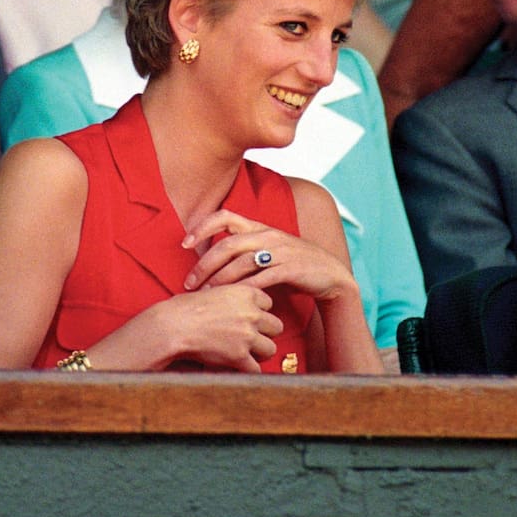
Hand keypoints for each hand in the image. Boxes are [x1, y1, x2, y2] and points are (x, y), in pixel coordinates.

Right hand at [156, 281, 284, 372]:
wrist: (173, 326)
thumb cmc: (185, 308)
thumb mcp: (214, 290)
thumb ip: (233, 297)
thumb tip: (238, 304)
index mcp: (246, 293)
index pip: (269, 303)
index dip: (259, 312)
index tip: (250, 318)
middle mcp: (252, 313)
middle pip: (276, 326)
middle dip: (265, 333)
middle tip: (253, 338)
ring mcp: (247, 335)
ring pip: (271, 348)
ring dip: (261, 352)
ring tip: (249, 354)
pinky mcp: (239, 356)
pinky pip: (256, 369)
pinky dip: (250, 371)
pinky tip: (242, 368)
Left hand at [181, 210, 358, 303]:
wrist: (332, 276)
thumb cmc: (296, 267)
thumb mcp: (271, 251)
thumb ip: (247, 250)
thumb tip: (213, 257)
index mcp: (261, 228)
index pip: (225, 216)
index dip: (202, 227)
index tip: (184, 243)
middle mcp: (269, 236)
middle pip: (227, 244)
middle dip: (204, 264)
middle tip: (189, 283)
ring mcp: (281, 252)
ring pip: (241, 263)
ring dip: (220, 280)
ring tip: (206, 294)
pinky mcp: (290, 269)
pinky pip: (261, 278)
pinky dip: (244, 289)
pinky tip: (232, 300)